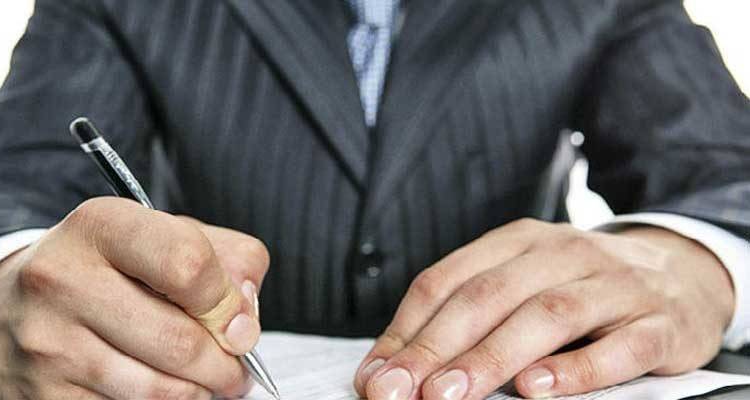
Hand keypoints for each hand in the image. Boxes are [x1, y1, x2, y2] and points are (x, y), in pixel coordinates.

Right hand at [0, 197, 269, 398]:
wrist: (3, 308)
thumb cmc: (104, 269)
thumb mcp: (160, 237)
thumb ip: (224, 259)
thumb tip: (244, 318)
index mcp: (101, 226)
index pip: (188, 264)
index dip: (228, 301)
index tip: (237, 320)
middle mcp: (63, 280)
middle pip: (180, 341)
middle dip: (226, 365)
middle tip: (236, 368)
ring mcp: (47, 343)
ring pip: (159, 392)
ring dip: (200, 394)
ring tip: (208, 383)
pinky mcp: (41, 395)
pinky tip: (165, 392)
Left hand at [354, 219, 734, 399]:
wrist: (683, 271)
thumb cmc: (583, 285)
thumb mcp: (523, 282)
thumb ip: (467, 315)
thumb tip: (396, 364)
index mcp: (517, 242)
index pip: (447, 281)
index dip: (406, 329)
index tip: (377, 374)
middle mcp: (562, 254)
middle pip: (488, 297)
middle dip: (438, 347)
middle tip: (403, 390)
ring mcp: (613, 284)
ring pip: (546, 316)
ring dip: (493, 358)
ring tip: (452, 394)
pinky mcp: (658, 322)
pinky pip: (618, 347)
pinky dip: (576, 370)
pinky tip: (538, 390)